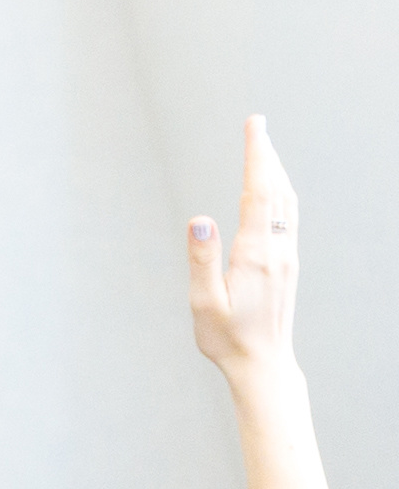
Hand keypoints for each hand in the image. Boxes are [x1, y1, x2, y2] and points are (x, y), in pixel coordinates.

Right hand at [189, 112, 303, 380]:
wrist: (264, 365)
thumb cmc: (227, 339)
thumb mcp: (204, 303)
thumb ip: (202, 260)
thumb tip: (199, 219)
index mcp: (255, 255)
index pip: (258, 193)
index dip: (257, 156)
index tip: (254, 126)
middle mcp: (278, 250)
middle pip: (276, 190)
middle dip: (266, 154)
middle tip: (257, 124)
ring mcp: (287, 257)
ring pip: (287, 202)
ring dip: (276, 171)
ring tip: (264, 149)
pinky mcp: (288, 264)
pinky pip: (288, 217)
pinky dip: (281, 193)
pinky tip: (274, 189)